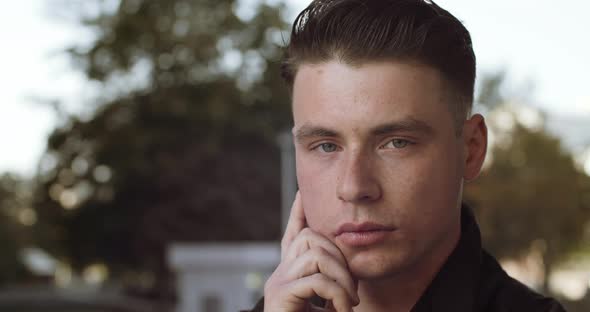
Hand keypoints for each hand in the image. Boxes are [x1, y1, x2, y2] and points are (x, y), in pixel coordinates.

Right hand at [263, 192, 358, 311]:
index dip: (298, 213)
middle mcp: (279, 274)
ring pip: (315, 255)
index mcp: (289, 274)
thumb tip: (354, 265)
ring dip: (342, 278)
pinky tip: (343, 309)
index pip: (293, 235)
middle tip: (353, 289)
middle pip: (309, 238)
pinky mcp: (280, 294)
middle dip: (339, 257)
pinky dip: (337, 295)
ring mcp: (278, 282)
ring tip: (350, 302)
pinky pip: (317, 281)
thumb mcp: (329, 300)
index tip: (301, 193)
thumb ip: (334, 281)